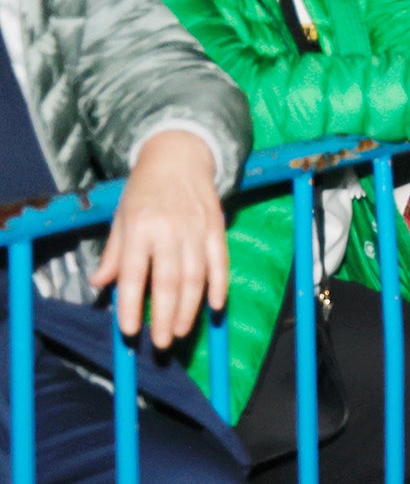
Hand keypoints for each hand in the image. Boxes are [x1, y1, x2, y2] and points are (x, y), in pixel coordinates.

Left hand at [91, 131, 228, 348]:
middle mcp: (169, 230)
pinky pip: (220, 260)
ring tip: (182, 330)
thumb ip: (113, 253)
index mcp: (140, 228)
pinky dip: (220, 284)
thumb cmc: (144, 189)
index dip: (132, 305)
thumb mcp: (121, 217)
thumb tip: (100, 284)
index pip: (134, 275)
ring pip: (195, 276)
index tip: (130, 330)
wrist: (179, 155)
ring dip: (190, 308)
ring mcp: (195, 228)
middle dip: (165, 316)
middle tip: (162, 342)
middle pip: (169, 281)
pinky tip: (216, 305)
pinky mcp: (215, 226)